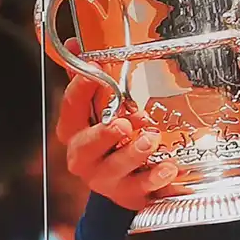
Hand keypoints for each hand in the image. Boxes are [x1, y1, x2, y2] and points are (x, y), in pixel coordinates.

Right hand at [53, 54, 177, 210]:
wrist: (124, 184)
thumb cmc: (110, 142)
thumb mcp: (97, 110)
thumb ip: (89, 81)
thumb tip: (74, 43)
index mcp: (74, 132)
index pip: (70, 108)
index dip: (80, 89)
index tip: (95, 71)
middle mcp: (84, 157)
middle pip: (85, 147)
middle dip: (104, 135)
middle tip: (123, 123)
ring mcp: (105, 180)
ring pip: (113, 170)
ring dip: (133, 154)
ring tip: (150, 139)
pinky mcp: (129, 196)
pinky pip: (140, 190)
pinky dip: (155, 180)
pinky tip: (169, 168)